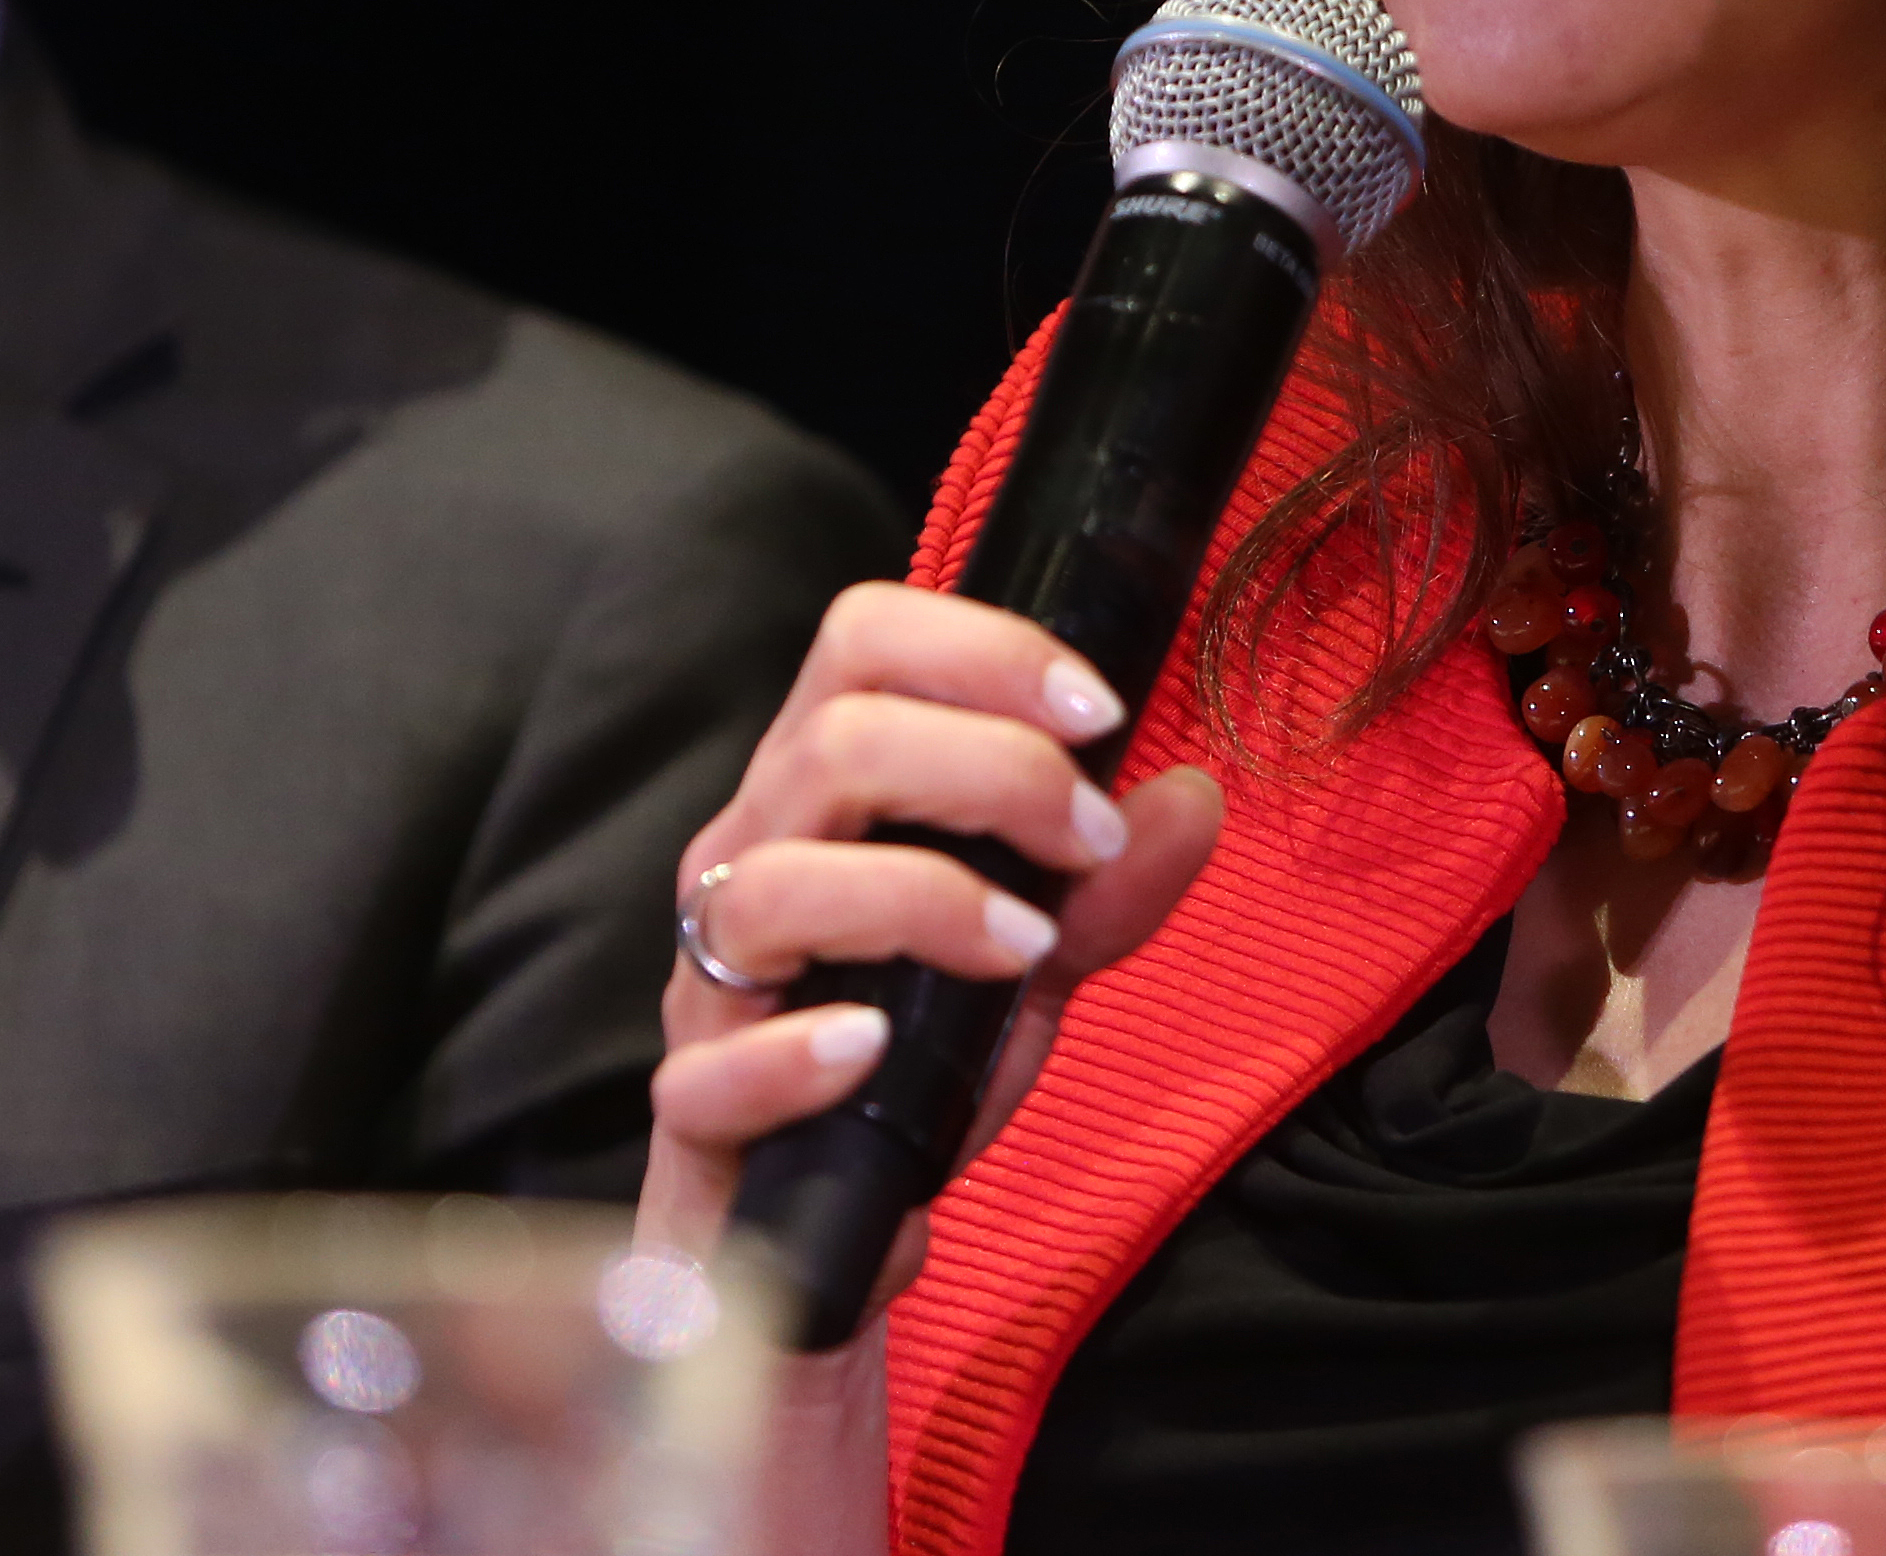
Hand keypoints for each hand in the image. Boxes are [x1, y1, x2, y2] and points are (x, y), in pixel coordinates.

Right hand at [638, 582, 1221, 1319]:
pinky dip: (796, 1054)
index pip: (862, 644)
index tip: (1102, 709)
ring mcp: (711, 985)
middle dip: (990, 770)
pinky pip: (711, 1073)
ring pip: (770, 886)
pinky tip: (871, 1050)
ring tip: (1026, 952)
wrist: (823, 1240)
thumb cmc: (907, 1067)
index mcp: (818, 797)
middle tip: (1091, 844)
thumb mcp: (1026, 966)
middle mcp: (749, 862)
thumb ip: (1105, 890)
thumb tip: (1189, 798)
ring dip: (920, 901)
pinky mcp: (696, 1114)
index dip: (983, 649)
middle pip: (832, 743)